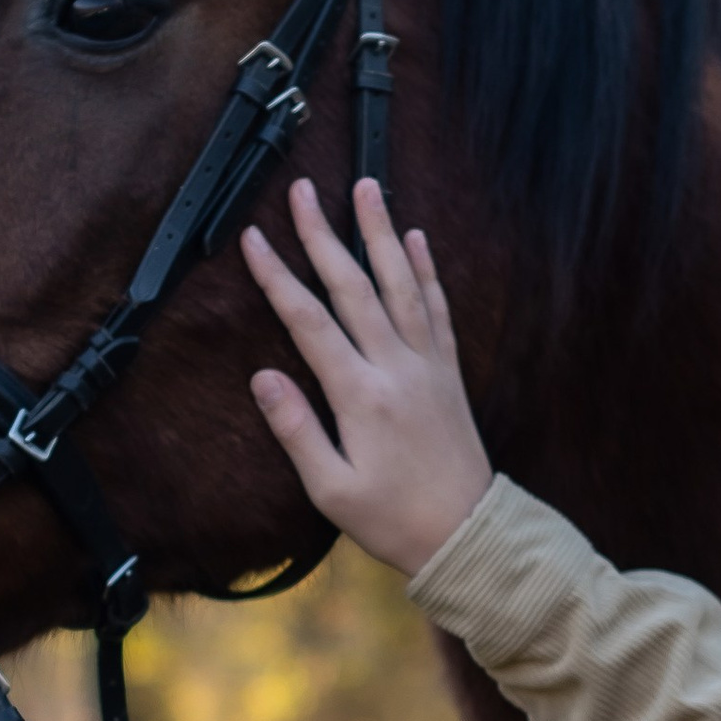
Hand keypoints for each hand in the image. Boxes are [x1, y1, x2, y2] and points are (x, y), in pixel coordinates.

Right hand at [242, 178, 492, 578]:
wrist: (466, 532)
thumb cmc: (392, 518)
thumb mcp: (330, 488)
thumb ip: (296, 429)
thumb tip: (263, 377)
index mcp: (360, 395)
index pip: (309, 321)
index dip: (278, 276)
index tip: (254, 239)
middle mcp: (396, 367)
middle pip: (354, 286)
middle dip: (324, 233)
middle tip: (303, 190)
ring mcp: (427, 364)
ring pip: (401, 283)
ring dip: (382, 233)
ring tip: (367, 188)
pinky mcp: (447, 371)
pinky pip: (437, 308)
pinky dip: (427, 270)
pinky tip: (416, 239)